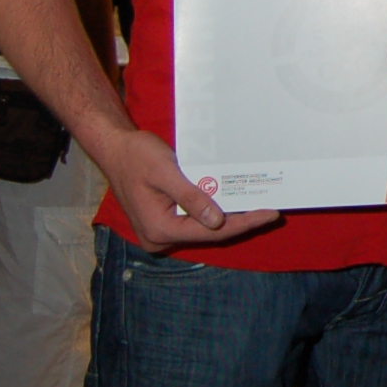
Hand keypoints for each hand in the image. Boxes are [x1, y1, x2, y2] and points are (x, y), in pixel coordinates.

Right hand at [85, 124, 280, 252]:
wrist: (115, 149)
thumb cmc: (137, 156)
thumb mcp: (166, 173)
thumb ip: (192, 197)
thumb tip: (217, 221)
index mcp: (159, 228)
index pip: (211, 231)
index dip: (244, 223)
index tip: (270, 214)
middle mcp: (159, 237)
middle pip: (209, 233)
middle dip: (240, 222)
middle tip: (271, 210)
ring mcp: (160, 232)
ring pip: (202, 228)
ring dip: (229, 217)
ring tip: (258, 206)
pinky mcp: (163, 222)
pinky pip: (193, 220)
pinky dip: (214, 212)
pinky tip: (233, 202)